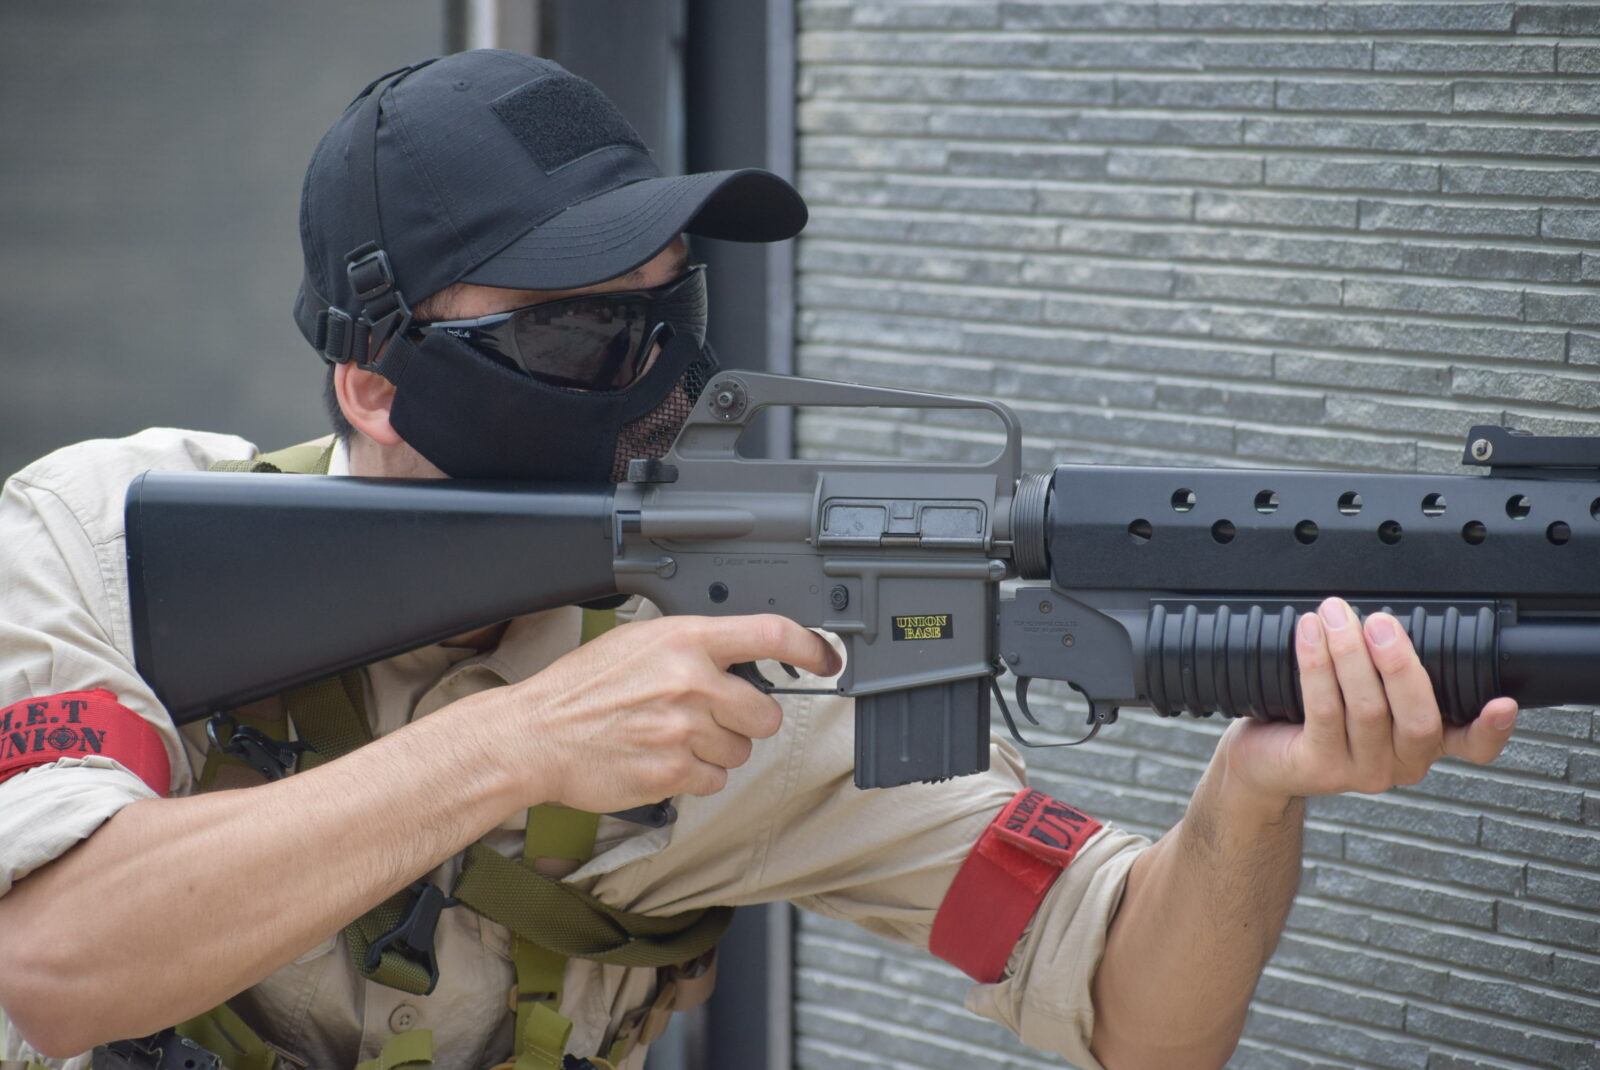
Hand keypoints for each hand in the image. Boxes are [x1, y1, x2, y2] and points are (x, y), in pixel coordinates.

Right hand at [488, 614, 840, 813]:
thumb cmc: (581, 690)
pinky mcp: (674, 772)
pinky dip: (696, 776)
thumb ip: (692, 647)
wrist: (536, 736)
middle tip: (711, 717)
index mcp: (683, 640)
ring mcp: (684, 730)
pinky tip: (662, 759)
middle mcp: (691, 682)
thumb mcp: (638, 643)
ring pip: (741, 750)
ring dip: (717, 750)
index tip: (827, 658)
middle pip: (766, 712)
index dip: (810, 646)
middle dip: (748, 721)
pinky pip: (716, 780)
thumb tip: (741, 658)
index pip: (769, 633)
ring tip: (671, 737)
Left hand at [1221, 597, 1516, 802]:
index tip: (1503, 703)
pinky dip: (1317, 665)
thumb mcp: (1365, 695)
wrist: (1260, 758)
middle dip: (1400, 663)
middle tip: (1379, 621)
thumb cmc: (1315, 718)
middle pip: (1418, 718)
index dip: (1492, 729)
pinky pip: (1323, 710)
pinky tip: (1310, 634)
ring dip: (1349, 653)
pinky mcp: (1321, 767)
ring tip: (1334, 614)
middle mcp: (1401, 763)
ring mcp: (1362, 770)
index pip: (1473, 746)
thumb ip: (1389, 671)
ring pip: (1367, 709)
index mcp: (1423, 743)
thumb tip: (1388, 613)